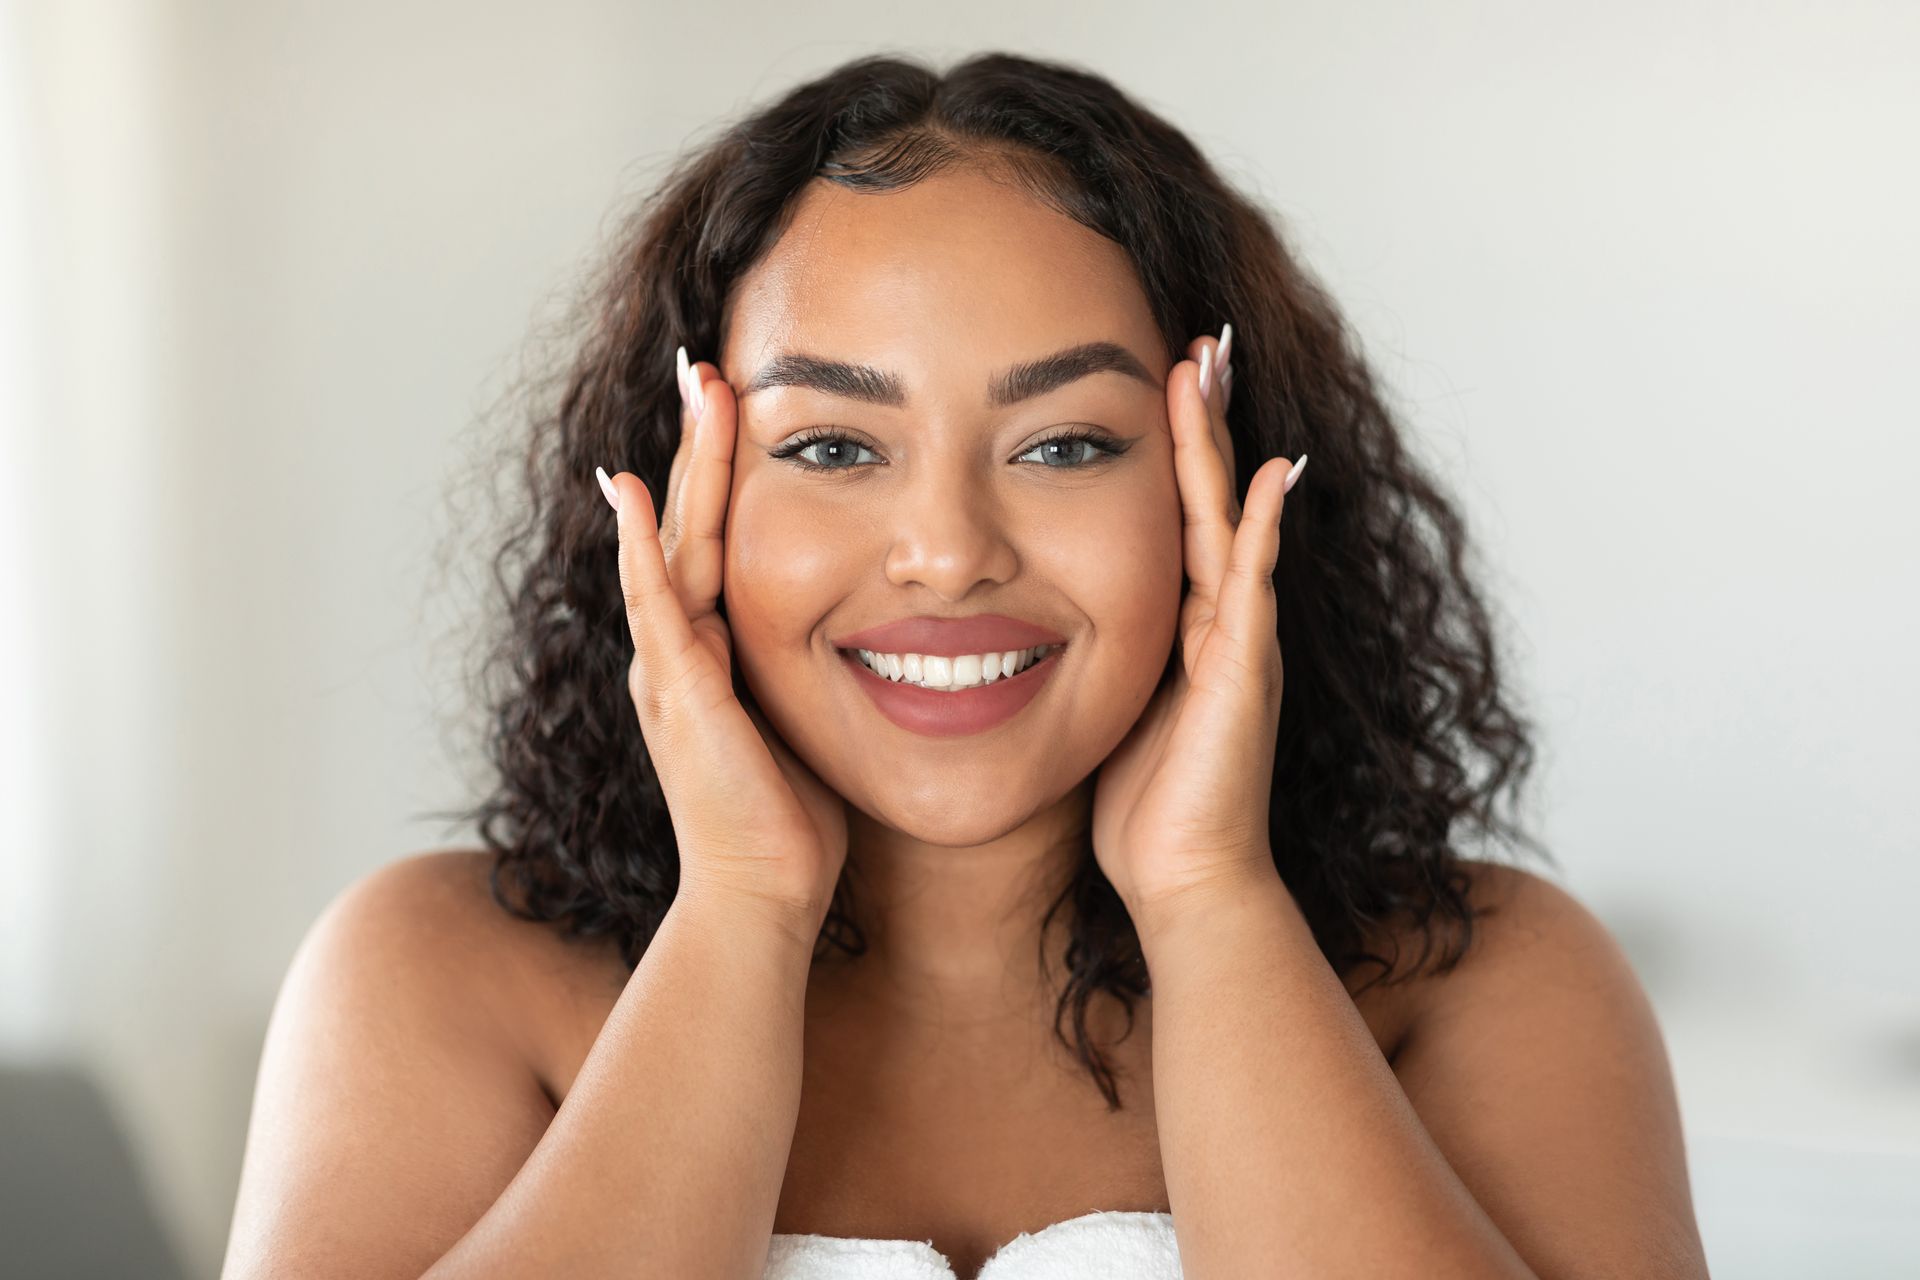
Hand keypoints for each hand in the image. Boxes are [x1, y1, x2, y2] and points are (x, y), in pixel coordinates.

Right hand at [598, 347, 848, 933]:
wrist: (764, 899)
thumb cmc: (795, 822)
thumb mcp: (811, 720)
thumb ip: (819, 669)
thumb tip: (879, 630)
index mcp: (714, 647)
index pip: (719, 534)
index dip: (728, 466)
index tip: (743, 396)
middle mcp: (680, 646)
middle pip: (690, 519)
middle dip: (700, 440)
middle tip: (705, 360)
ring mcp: (671, 668)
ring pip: (673, 544)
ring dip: (682, 464)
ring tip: (690, 389)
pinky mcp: (680, 696)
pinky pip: (656, 607)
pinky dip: (642, 549)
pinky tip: (632, 492)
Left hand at [1090, 327, 1304, 918]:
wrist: (1187, 883)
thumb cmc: (1143, 812)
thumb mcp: (1105, 710)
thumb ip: (1093, 658)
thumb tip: (1035, 622)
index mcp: (1181, 625)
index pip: (1171, 513)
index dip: (1165, 447)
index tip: (1153, 377)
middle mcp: (1220, 620)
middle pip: (1206, 495)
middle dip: (1198, 418)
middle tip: (1195, 340)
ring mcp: (1239, 640)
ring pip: (1227, 518)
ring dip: (1218, 442)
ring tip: (1211, 368)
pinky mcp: (1246, 671)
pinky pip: (1253, 583)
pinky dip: (1263, 525)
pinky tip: (1273, 469)